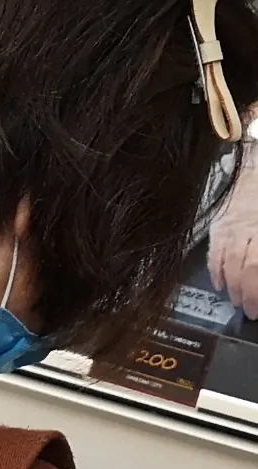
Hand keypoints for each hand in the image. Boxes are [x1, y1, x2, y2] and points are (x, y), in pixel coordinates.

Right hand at [210, 148, 257, 319]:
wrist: (256, 157)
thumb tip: (257, 270)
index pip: (256, 267)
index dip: (256, 291)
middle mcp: (246, 228)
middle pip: (243, 269)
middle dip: (247, 294)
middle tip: (250, 311)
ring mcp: (230, 225)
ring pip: (227, 262)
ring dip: (231, 286)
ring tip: (236, 301)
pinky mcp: (219, 220)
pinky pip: (213, 248)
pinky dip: (214, 268)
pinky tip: (218, 283)